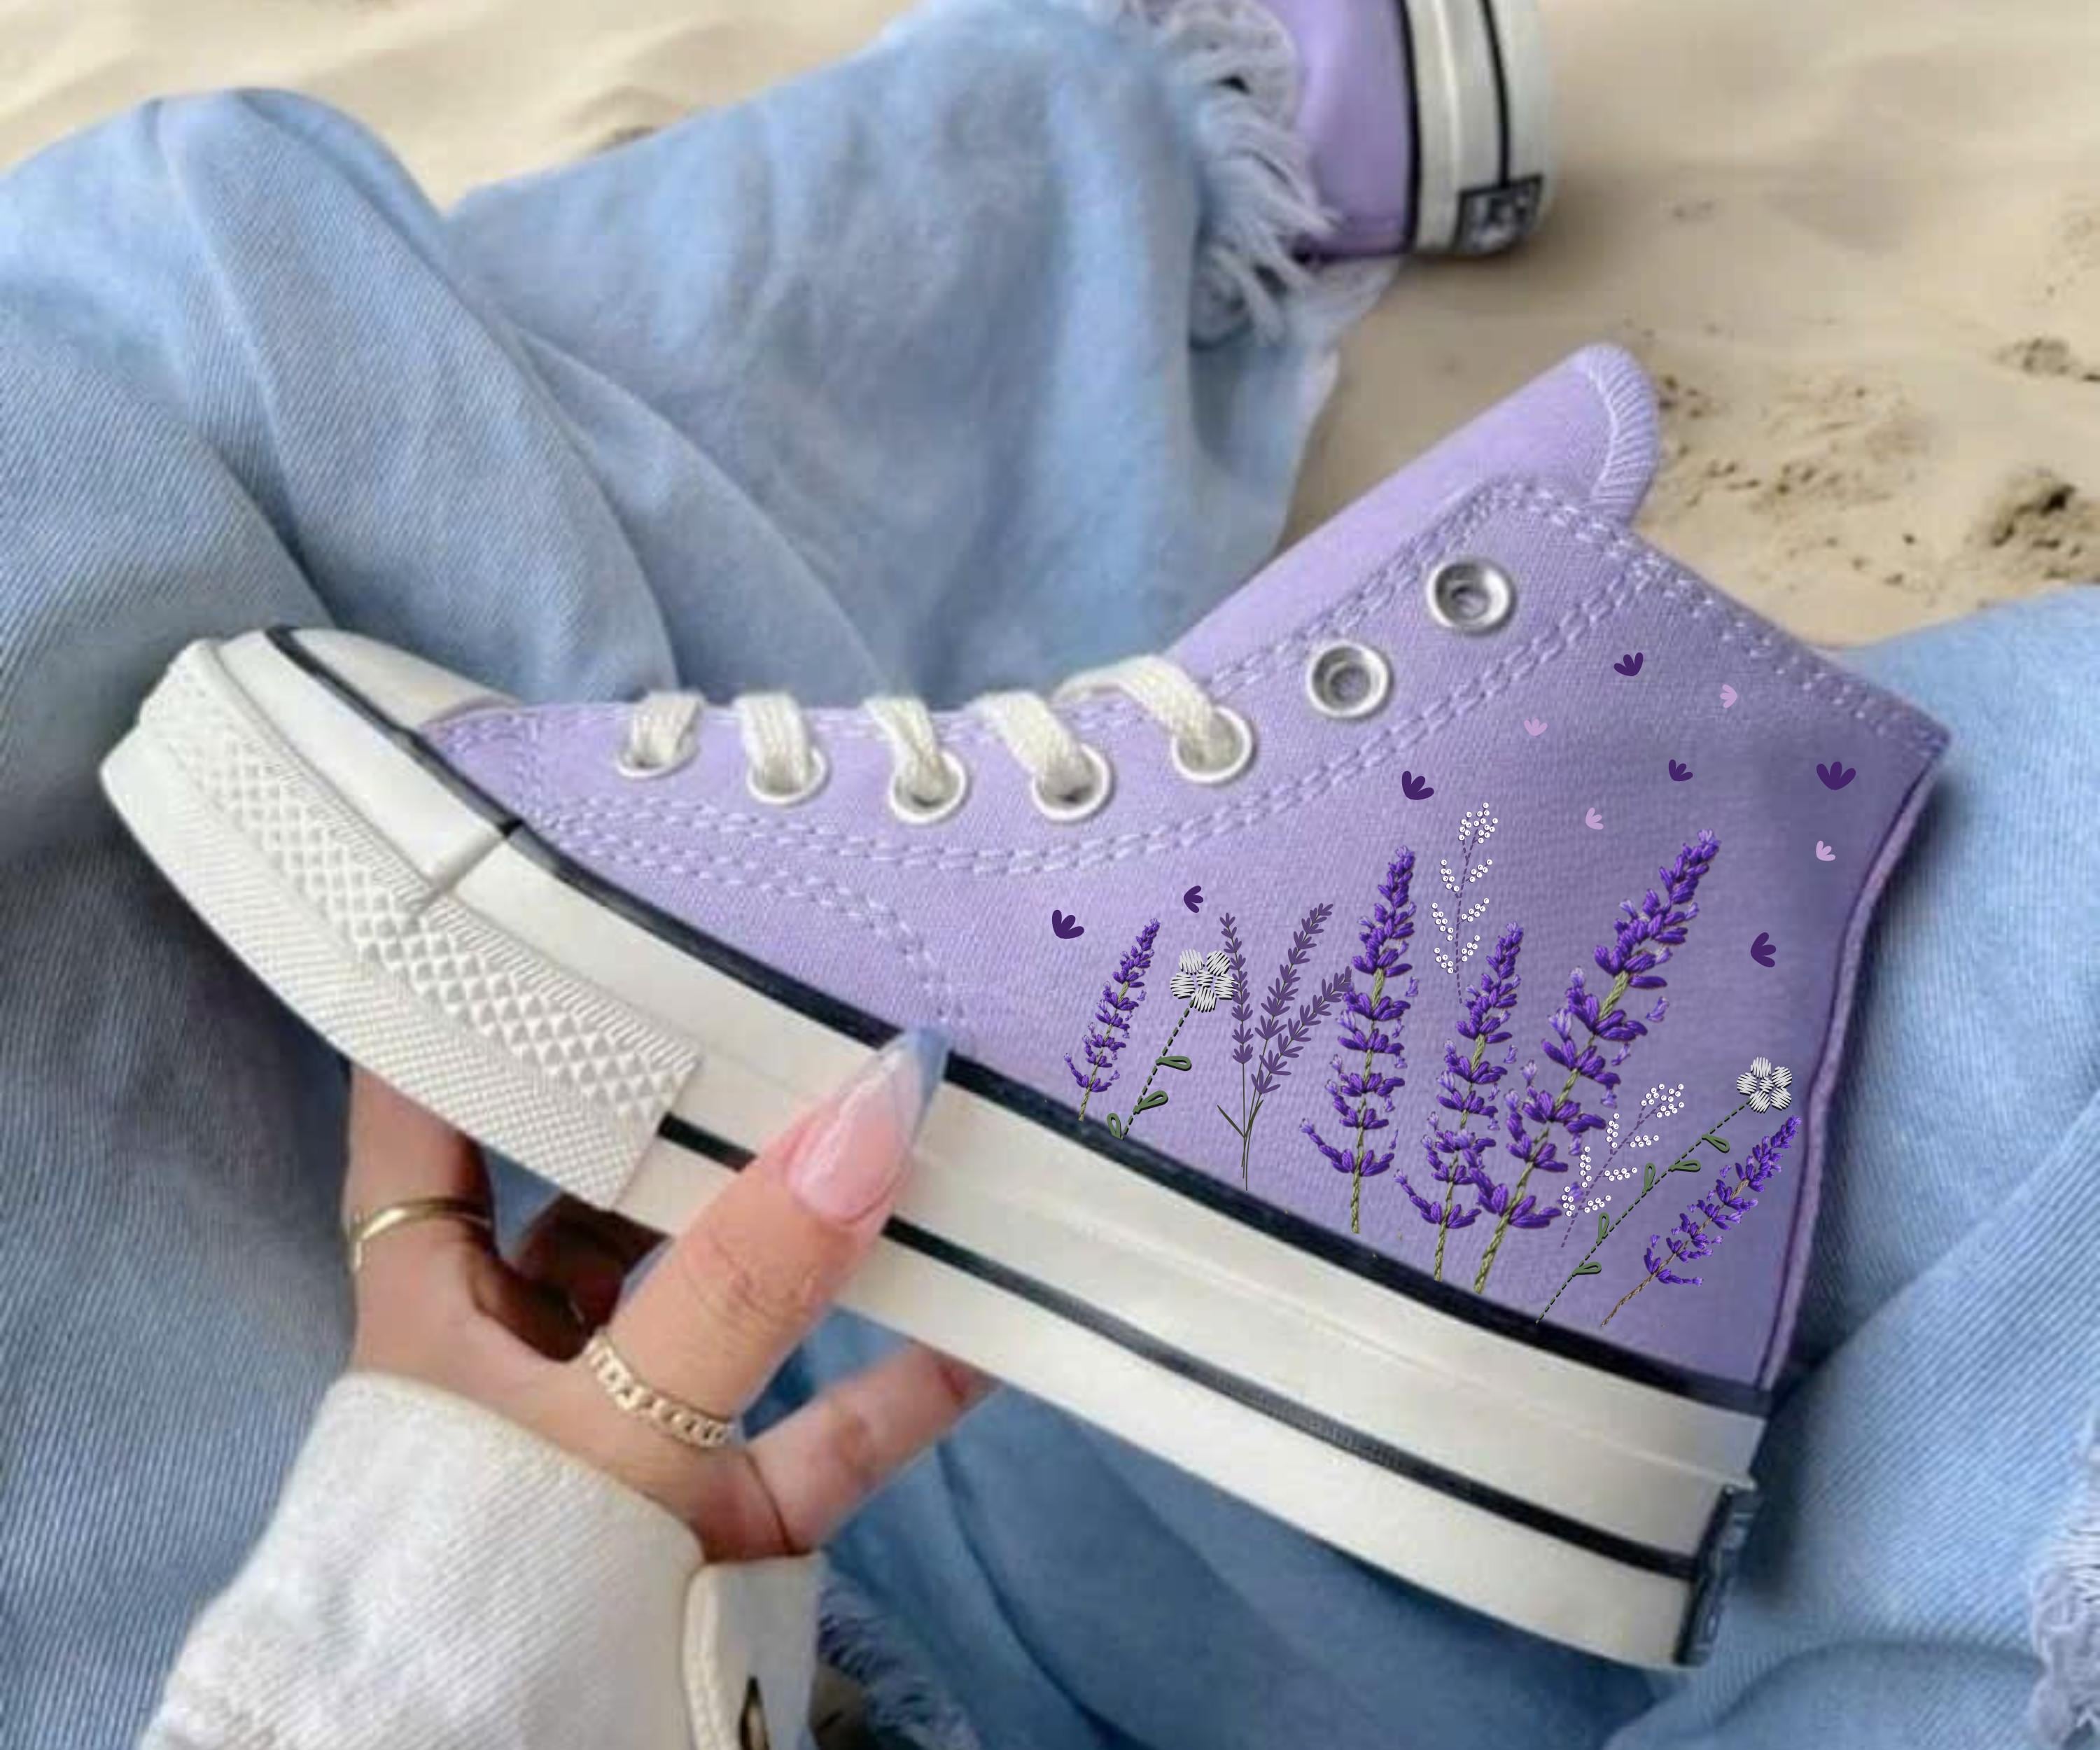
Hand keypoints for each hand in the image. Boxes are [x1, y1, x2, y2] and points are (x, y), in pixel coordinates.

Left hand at [342, 1031, 989, 1557]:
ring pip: (731, 1307)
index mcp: (434, 1300)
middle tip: (780, 992)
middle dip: (693, 1107)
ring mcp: (629, 1435)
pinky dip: (900, 1389)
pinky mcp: (714, 1520)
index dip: (458, 1007)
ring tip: (910, 1133)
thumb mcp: (615, 1414)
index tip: (536, 898)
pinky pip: (817, 1432)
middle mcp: (527, 1352)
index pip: (421, 1114)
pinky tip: (991, 1325)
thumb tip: (879, 1102)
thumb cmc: (500, 1571)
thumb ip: (747, 1274)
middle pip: (606, 1192)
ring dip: (819, 1238)